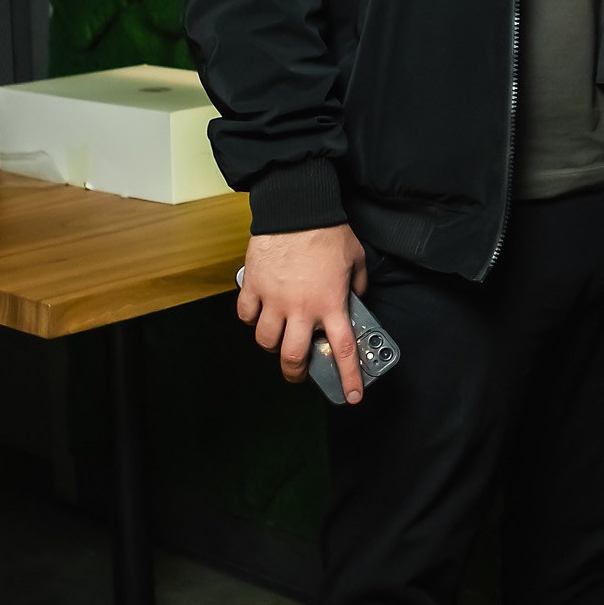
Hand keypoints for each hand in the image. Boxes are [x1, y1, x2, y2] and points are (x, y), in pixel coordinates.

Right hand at [238, 224, 368, 399]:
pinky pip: (245, 314)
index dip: (348, 377)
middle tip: (299, 372)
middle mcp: (301, 309)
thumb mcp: (356, 259)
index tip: (351, 396)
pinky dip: (250, 318)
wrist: (296, 208)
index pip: (343, 350)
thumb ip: (358, 284)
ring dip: (272, 344)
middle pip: (292, 357)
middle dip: (295, 372)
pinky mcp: (252, 286)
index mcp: (330, 304)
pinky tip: (257, 313)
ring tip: (278, 338)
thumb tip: (355, 296)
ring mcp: (273, 299)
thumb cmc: (328, 231)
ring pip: (265, 340)